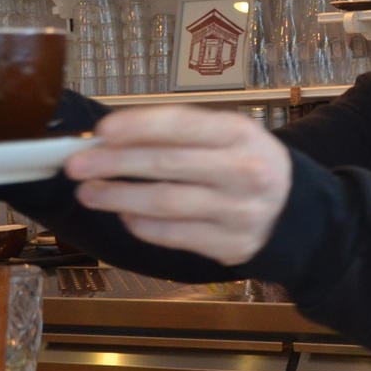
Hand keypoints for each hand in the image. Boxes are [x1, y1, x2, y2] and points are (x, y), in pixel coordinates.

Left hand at [62, 106, 291, 266]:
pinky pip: (174, 235)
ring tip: (88, 193)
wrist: (295, 211)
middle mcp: (243, 171)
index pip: (181, 125)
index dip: (138, 126)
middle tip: (76, 166)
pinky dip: (142, 225)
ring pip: (165, 203)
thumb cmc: (245, 163)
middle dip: (114, 163)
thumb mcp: (227, 135)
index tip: (100, 131)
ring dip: (119, 197)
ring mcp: (239, 212)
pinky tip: (125, 215)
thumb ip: (179, 133)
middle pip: (167, 164)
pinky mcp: (231, 246)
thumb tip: (109, 138)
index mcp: (240, 134)